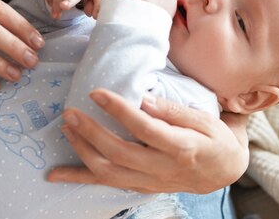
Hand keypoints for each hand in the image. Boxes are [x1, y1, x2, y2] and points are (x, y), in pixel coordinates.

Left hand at [48, 89, 248, 193]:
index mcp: (181, 147)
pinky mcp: (140, 187)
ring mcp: (149, 182)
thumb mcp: (203, 119)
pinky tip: (55, 174)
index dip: (118, 110)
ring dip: (82, 151)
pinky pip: (106, 184)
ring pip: (108, 172)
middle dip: (90, 132)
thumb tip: (141, 98)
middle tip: (71, 112)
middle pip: (119, 153)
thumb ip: (172, 110)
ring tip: (66, 128)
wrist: (223, 171)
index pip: (144, 128)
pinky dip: (79, 178)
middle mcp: (162, 168)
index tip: (97, 92)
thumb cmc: (214, 139)